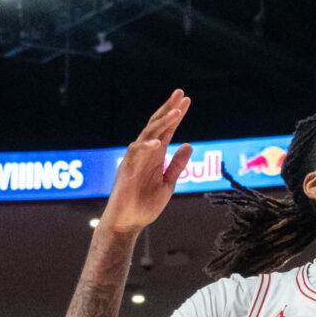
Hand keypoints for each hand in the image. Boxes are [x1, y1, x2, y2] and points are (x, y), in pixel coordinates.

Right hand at [99, 90, 192, 233]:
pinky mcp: (126, 170)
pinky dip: (146, 147)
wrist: (129, 222)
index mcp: (155, 156)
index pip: (167, 130)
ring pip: (147, 135)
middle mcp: (145, 154)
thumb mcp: (168, 182)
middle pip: (157, 126)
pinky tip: (158, 142)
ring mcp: (134, 160)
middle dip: (168, 109)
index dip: (176, 115)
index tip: (186, 100)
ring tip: (176, 112)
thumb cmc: (145, 204)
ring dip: (162, 123)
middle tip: (180, 93)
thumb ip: (178, 164)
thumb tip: (189, 144)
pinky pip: (135, 154)